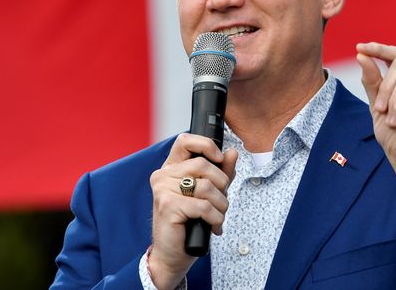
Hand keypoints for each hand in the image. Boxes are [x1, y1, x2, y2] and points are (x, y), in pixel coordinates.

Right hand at [148, 134, 237, 289]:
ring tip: (217, 216)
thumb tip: (232, 152)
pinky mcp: (167, 206)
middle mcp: (163, 175)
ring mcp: (163, 190)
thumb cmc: (190, 222)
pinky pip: (203, 206)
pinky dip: (215, 217)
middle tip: (221, 202)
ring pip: (206, 186)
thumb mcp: (210, 193)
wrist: (173, 254)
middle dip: (221, 185)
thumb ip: (222, 172)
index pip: (185, 140)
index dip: (206, 145)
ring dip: (221, 204)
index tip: (220, 159)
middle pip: (203, 165)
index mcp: (171, 168)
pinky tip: (213, 226)